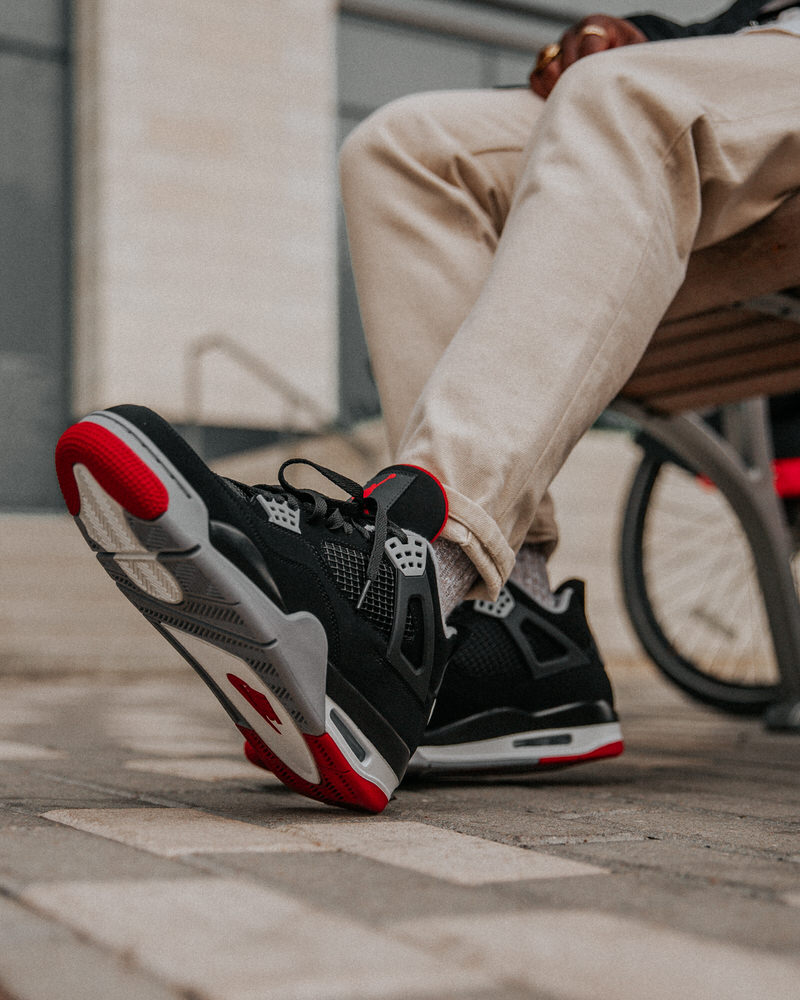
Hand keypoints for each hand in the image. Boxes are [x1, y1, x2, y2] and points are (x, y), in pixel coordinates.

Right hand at [529, 14, 646, 98]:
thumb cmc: (627, 56)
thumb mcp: (635, 51)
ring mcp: (557, 49)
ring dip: (560, 88)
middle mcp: (573, 34)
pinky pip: (536, 78)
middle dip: (577, 84)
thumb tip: (612, 78)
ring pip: (547, 70)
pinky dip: (545, 90)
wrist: (616, 55)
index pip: (587, 46)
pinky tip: (561, 97)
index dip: (591, 69)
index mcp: (596, 24)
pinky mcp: (545, 64)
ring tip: (576, 99)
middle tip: (590, 99)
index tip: (598, 87)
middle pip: (565, 62)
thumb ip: (625, 59)